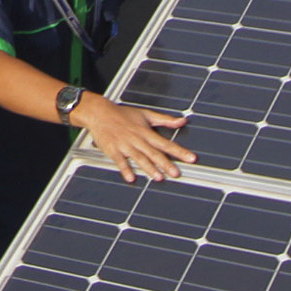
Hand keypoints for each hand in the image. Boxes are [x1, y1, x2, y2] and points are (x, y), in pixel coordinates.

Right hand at [74, 94, 196, 182]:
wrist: (100, 112)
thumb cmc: (123, 114)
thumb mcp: (146, 114)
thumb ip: (165, 120)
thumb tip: (182, 121)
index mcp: (146, 132)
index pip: (166, 143)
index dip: (179, 151)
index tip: (191, 158)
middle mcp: (137, 139)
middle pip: (154, 153)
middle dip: (166, 163)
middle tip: (176, 173)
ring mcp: (125, 145)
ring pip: (139, 158)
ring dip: (149, 168)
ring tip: (158, 177)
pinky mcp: (113, 150)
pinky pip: (120, 161)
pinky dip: (125, 169)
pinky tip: (131, 178)